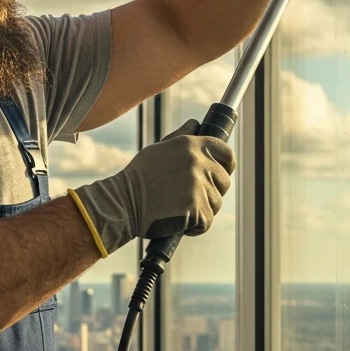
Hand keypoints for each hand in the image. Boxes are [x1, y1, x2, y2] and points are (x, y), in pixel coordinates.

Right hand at [70, 118, 235, 254]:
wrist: (122, 203)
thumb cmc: (139, 177)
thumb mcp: (159, 148)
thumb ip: (182, 136)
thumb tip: (196, 125)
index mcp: (191, 145)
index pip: (226, 152)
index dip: (226, 164)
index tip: (222, 172)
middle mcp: (198, 163)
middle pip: (224, 181)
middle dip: (212, 190)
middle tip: (189, 196)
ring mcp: (198, 187)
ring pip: (216, 203)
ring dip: (202, 209)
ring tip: (179, 207)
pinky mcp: (196, 210)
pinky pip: (206, 221)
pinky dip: (196, 226)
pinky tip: (179, 221)